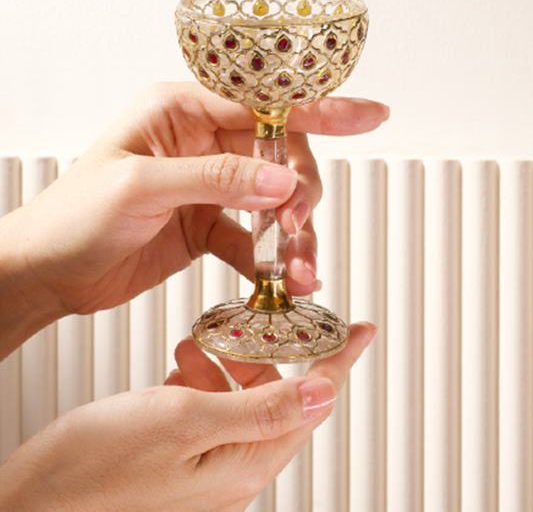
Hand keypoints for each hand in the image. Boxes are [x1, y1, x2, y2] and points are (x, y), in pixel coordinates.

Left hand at [0, 82, 387, 355]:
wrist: (50, 272)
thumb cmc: (73, 216)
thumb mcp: (141, 186)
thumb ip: (216, 177)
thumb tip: (281, 178)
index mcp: (180, 112)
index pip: (262, 105)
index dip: (319, 110)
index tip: (369, 116)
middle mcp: (200, 145)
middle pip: (279, 154)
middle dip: (302, 187)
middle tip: (300, 221)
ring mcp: (209, 188)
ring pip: (272, 201)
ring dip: (293, 235)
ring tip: (301, 268)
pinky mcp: (208, 227)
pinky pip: (253, 239)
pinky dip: (271, 261)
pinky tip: (282, 280)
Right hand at [0, 323, 376, 511]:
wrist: (34, 500)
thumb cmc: (96, 468)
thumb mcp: (184, 421)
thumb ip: (260, 407)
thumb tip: (325, 389)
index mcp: (244, 463)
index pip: (313, 402)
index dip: (341, 360)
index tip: (363, 331)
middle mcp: (232, 470)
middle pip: (278, 397)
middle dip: (264, 354)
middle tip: (246, 326)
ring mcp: (207, 466)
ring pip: (242, 399)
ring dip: (227, 364)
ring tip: (199, 345)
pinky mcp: (183, 458)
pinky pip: (212, 409)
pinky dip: (204, 379)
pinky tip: (181, 365)